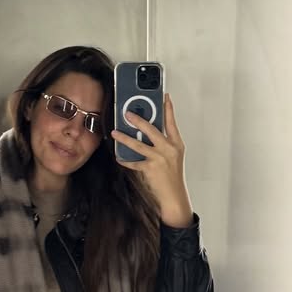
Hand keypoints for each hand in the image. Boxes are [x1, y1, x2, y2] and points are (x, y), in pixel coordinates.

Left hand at [111, 93, 193, 227]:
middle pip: (152, 129)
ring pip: (138, 144)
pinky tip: (118, 157)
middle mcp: (169, 149)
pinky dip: (125, 160)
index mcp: (176, 144)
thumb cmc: (173, 176)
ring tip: (115, 132)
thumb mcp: (173, 156)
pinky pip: (133, 162)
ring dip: (124, 138)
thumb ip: (164, 143)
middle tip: (127, 113)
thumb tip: (148, 131)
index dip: (168, 108)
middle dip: (138, 120)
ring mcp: (159, 158)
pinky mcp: (150, 169)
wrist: (174, 196)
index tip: (164, 96)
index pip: (171, 122)